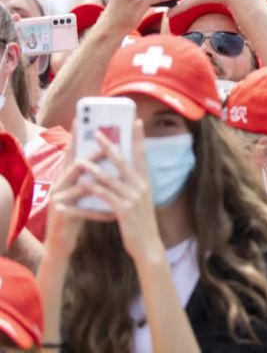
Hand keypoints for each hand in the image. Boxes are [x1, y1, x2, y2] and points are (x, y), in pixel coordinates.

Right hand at [44, 138, 111, 258]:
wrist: (60, 242)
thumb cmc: (76, 213)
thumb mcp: (81, 193)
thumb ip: (89, 176)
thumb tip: (108, 155)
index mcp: (65, 178)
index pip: (72, 153)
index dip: (76, 138)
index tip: (81, 120)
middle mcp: (59, 185)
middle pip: (75, 166)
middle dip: (91, 156)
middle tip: (105, 146)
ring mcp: (58, 200)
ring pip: (79, 188)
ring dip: (96, 183)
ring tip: (112, 178)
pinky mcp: (62, 215)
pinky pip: (84, 212)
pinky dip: (99, 212)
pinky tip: (113, 213)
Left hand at [78, 120, 165, 263]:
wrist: (148, 246)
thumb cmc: (141, 223)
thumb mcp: (141, 200)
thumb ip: (134, 185)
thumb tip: (124, 172)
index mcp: (146, 182)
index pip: (142, 155)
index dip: (139, 138)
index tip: (136, 122)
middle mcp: (141, 186)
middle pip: (123, 161)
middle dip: (109, 146)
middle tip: (96, 133)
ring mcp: (133, 198)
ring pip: (110, 178)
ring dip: (93, 168)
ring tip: (80, 161)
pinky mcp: (124, 210)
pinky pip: (105, 196)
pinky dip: (93, 189)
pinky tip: (82, 184)